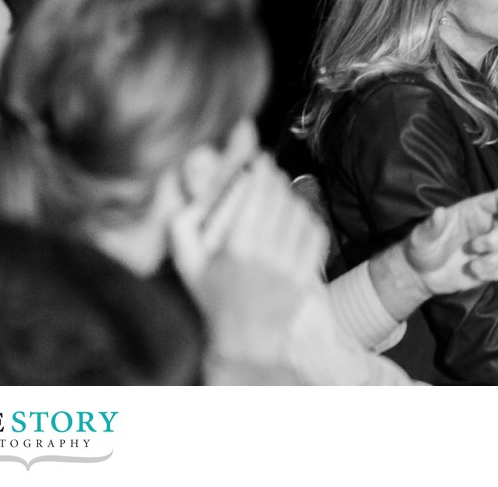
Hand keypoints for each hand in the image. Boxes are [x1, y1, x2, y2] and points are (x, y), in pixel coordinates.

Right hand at [168, 156, 326, 361]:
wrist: (246, 338)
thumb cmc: (213, 298)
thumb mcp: (187, 265)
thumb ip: (181, 227)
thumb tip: (191, 194)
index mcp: (237, 249)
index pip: (258, 196)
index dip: (263, 171)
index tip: (261, 159)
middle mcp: (267, 255)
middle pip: (280, 199)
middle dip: (275, 180)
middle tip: (269, 174)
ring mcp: (291, 264)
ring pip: (300, 213)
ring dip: (291, 198)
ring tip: (280, 196)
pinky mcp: (308, 272)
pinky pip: (316, 232)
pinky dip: (308, 218)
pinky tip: (295, 217)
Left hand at [406, 189, 497, 292]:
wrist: (422, 275)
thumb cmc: (423, 249)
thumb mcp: (422, 237)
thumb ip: (431, 226)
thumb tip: (439, 212)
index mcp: (474, 211)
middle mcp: (488, 225)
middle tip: (473, 249)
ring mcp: (494, 246)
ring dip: (497, 261)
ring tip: (473, 269)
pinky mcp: (496, 264)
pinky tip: (479, 275)